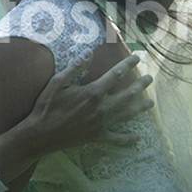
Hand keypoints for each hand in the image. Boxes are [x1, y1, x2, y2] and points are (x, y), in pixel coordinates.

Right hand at [28, 53, 153, 149]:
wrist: (40, 134)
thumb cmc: (47, 106)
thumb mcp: (57, 82)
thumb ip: (75, 67)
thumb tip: (89, 52)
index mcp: (92, 92)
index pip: (115, 75)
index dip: (127, 65)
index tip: (137, 57)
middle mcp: (101, 108)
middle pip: (127, 95)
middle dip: (140, 85)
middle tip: (150, 78)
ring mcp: (101, 124)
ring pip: (126, 115)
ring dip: (140, 108)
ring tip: (151, 103)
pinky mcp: (97, 137)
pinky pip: (116, 139)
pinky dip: (128, 139)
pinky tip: (138, 138)